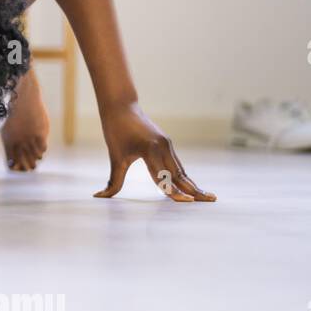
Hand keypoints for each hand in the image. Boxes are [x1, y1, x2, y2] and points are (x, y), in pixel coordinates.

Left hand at [95, 102, 215, 200]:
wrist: (122, 107)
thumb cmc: (116, 131)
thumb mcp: (115, 157)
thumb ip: (113, 180)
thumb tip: (100, 196)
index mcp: (149, 150)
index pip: (163, 177)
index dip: (174, 191)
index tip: (188, 202)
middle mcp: (163, 147)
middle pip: (179, 174)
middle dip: (194, 189)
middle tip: (210, 200)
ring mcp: (167, 145)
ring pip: (180, 169)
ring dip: (192, 183)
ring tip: (205, 196)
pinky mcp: (167, 143)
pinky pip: (176, 163)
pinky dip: (184, 175)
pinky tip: (190, 185)